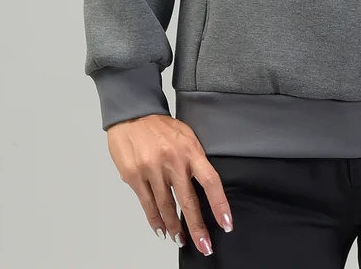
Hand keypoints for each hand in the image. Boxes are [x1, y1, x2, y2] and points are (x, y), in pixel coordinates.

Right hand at [106, 114, 233, 255]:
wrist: (133, 115)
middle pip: (188, 201)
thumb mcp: (186, 136)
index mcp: (191, 150)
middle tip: (204, 246)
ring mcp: (152, 169)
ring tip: (181, 239)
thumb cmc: (161, 127)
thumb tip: (203, 187)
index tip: (227, 223)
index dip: (220, 204)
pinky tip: (161, 230)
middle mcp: (173, 161)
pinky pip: (147, 204)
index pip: (211, 181)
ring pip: (166, 207)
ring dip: (174, 228)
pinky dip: (155, 220)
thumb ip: (194, 160)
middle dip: (197, 227)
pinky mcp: (134, 176)